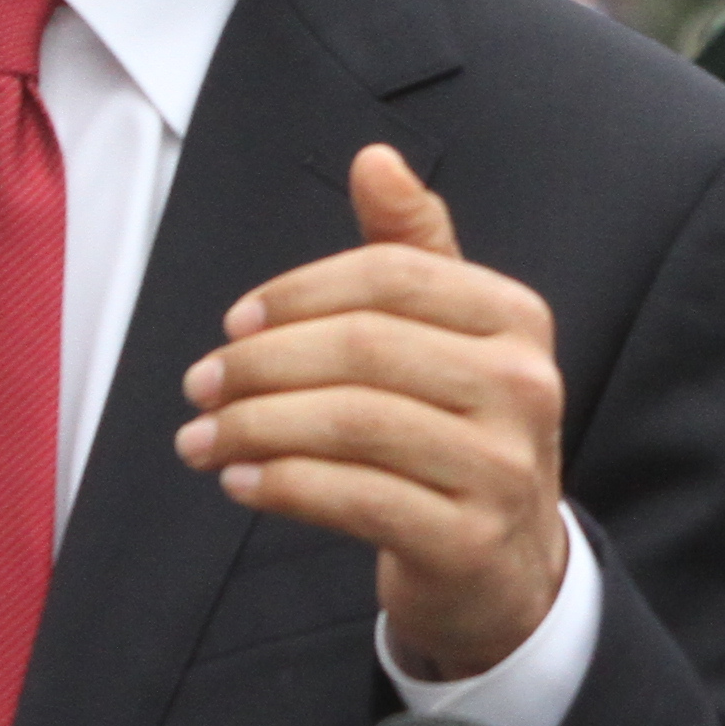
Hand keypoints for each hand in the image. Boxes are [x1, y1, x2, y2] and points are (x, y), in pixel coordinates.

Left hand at [176, 144, 570, 682]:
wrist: (507, 566)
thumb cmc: (459, 431)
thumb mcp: (450, 335)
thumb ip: (410, 248)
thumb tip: (374, 159)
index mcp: (515, 318)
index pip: (391, 276)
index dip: (299, 293)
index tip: (235, 323)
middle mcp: (523, 385)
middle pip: (366, 348)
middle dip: (263, 363)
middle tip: (201, 384)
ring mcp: (502, 467)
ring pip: (353, 423)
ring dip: (255, 427)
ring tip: (201, 437)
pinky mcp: (467, 540)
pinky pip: (355, 499)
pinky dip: (283, 485)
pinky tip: (241, 481)